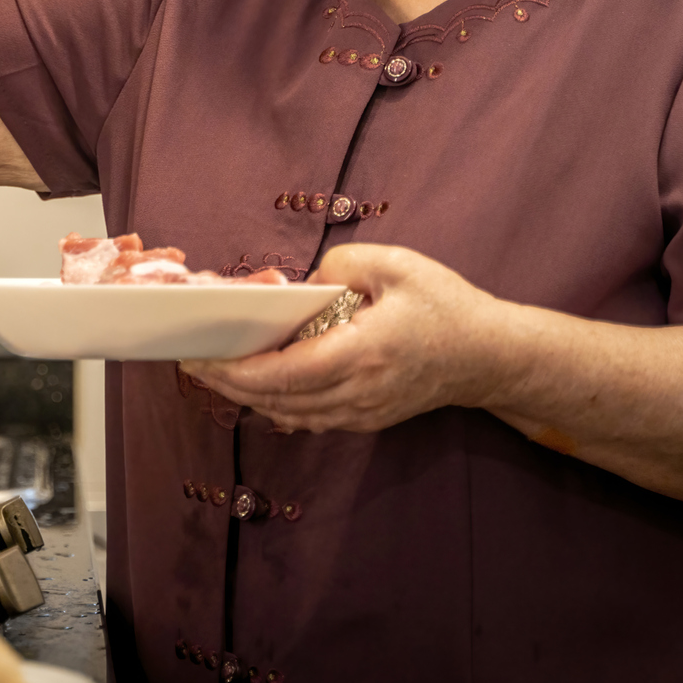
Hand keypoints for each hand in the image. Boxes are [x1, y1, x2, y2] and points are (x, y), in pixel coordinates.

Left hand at [182, 244, 509, 433]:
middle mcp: (359, 391)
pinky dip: (277, 404)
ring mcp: (364, 412)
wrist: (491, 357)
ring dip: (247, 397)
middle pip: (277, 400)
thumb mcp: (398, 264)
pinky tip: (255, 386)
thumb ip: (342, 264)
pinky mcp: (368, 419)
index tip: (201, 357)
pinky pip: (310, 418)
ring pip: (290, 415)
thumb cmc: (446, 306)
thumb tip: (302, 284)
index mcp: (363, 352)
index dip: (237, 370)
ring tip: (213, 372)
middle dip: (228, 384)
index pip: (285, 373)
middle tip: (191, 363)